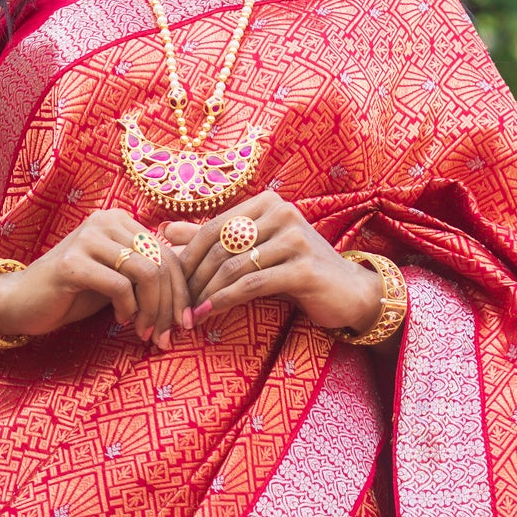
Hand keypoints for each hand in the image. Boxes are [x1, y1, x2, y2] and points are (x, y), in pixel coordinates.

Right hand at [0, 209, 190, 350]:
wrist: (22, 302)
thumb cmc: (74, 292)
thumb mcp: (117, 279)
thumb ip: (147, 275)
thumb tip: (192, 295)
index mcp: (121, 220)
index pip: (168, 253)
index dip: (182, 291)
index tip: (184, 324)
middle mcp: (106, 221)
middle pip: (162, 263)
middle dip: (170, 305)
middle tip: (165, 337)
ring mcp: (88, 239)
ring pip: (147, 272)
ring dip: (151, 310)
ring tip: (143, 331)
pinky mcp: (73, 263)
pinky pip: (120, 285)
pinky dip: (128, 308)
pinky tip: (120, 320)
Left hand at [162, 196, 381, 335]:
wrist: (349, 291)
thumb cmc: (297, 269)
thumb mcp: (256, 249)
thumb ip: (214, 237)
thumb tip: (166, 229)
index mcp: (267, 202)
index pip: (213, 226)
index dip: (187, 256)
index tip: (171, 282)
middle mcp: (282, 212)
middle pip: (220, 246)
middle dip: (193, 278)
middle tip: (176, 304)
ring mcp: (295, 238)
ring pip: (234, 266)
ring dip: (206, 293)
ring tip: (189, 314)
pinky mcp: (304, 267)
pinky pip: (253, 284)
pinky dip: (226, 300)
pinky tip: (210, 313)